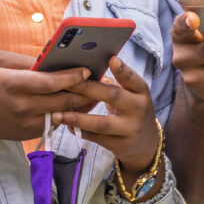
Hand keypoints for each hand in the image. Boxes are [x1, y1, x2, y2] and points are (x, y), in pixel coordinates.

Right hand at [0, 52, 95, 163]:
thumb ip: (24, 60)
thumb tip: (51, 60)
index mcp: (14, 84)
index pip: (52, 82)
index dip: (74, 77)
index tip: (88, 70)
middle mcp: (22, 107)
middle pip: (64, 101)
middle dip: (86, 91)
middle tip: (101, 81)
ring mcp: (25, 123)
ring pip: (64, 114)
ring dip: (82, 104)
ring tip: (96, 92)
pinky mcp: (27, 133)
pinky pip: (55, 122)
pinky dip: (68, 113)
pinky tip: (76, 104)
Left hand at [53, 56, 159, 174]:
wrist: (146, 143)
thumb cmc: (130, 110)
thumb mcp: (131, 95)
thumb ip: (114, 83)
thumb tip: (83, 70)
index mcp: (141, 92)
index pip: (133, 79)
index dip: (123, 70)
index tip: (111, 59)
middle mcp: (139, 109)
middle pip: (112, 96)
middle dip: (87, 89)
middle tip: (65, 83)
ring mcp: (130, 128)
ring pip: (101, 123)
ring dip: (77, 118)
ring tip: (57, 115)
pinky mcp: (121, 145)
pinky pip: (96, 138)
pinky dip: (80, 131)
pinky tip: (66, 126)